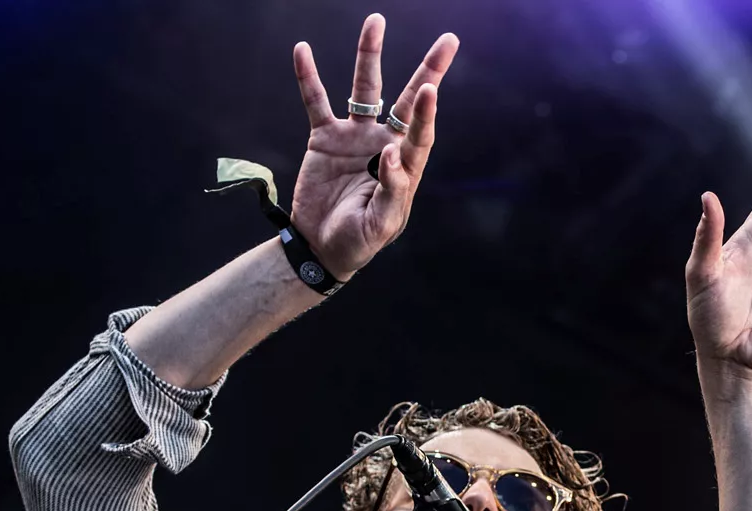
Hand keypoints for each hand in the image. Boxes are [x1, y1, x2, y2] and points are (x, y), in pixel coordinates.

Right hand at [288, 15, 457, 279]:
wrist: (321, 247)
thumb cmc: (358, 241)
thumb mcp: (380, 225)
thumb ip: (392, 192)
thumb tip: (391, 155)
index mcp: (404, 167)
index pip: (419, 133)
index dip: (426, 112)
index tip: (430, 89)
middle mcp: (384, 144)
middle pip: (409, 100)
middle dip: (428, 70)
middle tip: (448, 41)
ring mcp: (355, 137)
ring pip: (365, 89)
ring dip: (369, 55)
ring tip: (375, 22)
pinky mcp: (325, 138)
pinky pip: (317, 102)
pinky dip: (309, 77)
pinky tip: (302, 50)